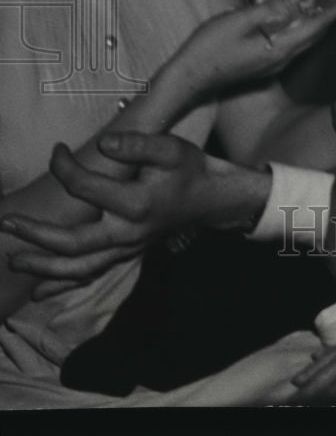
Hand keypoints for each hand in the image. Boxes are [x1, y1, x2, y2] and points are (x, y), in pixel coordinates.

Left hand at [0, 134, 268, 290]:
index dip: (64, 166)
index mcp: (135, 204)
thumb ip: (137, 144)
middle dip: (35, 235)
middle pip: (72, 243)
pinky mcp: (128, 254)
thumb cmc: (191, 170)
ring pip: (78, 267)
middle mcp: (127, 233)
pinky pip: (92, 274)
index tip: (57, 149)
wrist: (214, 199)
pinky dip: (64, 283)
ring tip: (13, 260)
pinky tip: (40, 291)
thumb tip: (103, 144)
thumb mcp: (170, 148)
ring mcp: (127, 248)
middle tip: (6, 222)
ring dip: (43, 267)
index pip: (84, 187)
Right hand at [175, 0, 335, 96]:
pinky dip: (294, 20)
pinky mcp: (264, 62)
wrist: (190, 78)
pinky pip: (287, 38)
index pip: (315, 27)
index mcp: (280, 49)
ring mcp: (273, 63)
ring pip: (300, 34)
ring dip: (308, 11)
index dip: (333, 11)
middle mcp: (282, 59)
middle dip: (327, 10)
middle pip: (312, 31)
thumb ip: (270, 8)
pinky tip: (290, 7)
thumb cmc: (210, 48)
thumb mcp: (239, 21)